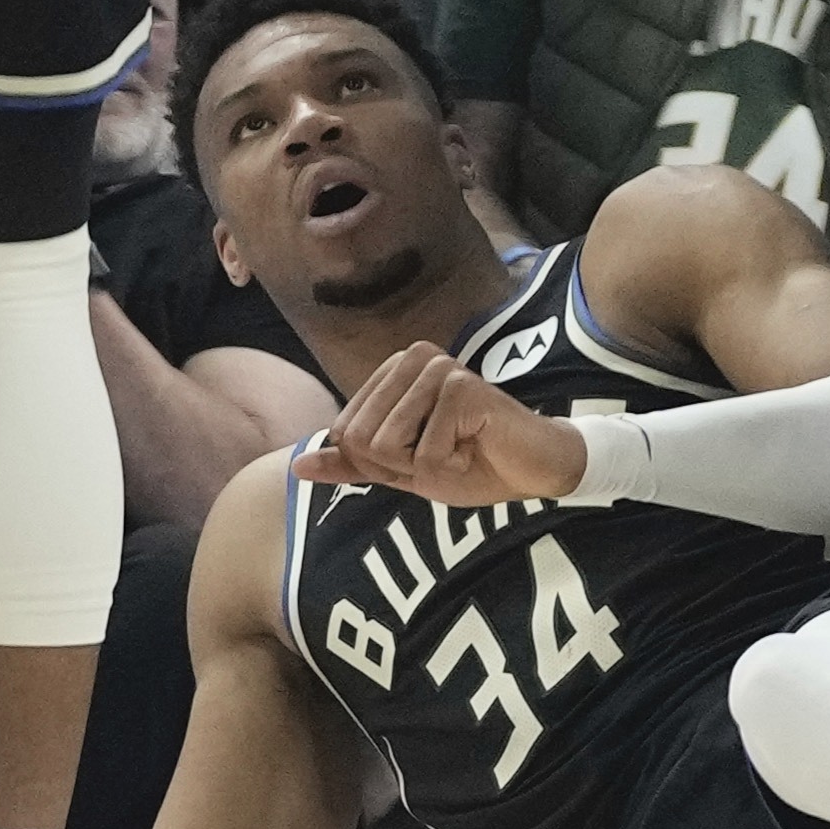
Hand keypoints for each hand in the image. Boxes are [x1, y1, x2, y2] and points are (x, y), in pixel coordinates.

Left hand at [290, 341, 590, 505]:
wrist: (532, 470)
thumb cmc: (472, 463)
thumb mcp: (402, 470)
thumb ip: (352, 464)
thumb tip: (297, 467)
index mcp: (394, 370)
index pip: (347, 434)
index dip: (381, 464)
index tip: (423, 454)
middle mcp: (414, 358)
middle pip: (362, 439)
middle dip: (401, 466)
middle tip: (444, 454)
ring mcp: (439, 369)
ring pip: (389, 445)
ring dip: (426, 467)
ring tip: (460, 450)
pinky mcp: (462, 388)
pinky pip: (427, 452)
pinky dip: (451, 466)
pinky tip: (476, 448)